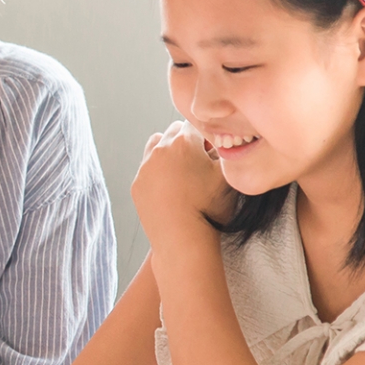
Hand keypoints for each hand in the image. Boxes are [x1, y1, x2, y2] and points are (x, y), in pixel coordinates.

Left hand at [130, 120, 234, 250]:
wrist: (182, 238)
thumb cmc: (209, 207)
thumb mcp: (226, 176)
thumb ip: (225, 152)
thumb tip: (222, 142)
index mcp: (183, 141)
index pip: (197, 125)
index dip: (208, 138)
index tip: (212, 154)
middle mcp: (160, 149)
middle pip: (175, 132)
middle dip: (187, 142)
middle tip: (198, 163)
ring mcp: (145, 167)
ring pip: (156, 146)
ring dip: (168, 152)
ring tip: (182, 174)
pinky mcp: (137, 184)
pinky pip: (147, 169)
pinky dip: (158, 173)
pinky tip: (170, 190)